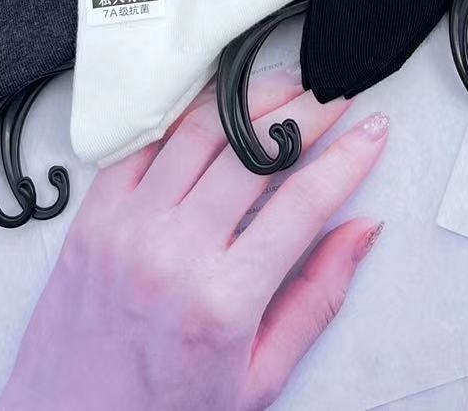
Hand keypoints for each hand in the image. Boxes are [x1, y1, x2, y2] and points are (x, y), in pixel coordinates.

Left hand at [0, 70, 387, 410]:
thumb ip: (317, 299)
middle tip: (335, 98)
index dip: (348, 157)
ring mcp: (128, 227)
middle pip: (255, 150)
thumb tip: (362, 231)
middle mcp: (174, 253)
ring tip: (286, 89)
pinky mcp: (94, 216)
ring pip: (200, 130)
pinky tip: (216, 106)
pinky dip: (186, 115)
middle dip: (307, 111)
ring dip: (251, 98)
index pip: (303, 201)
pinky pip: (145, 142)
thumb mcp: (258, 377)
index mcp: (224, 301)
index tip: (373, 132)